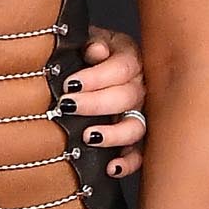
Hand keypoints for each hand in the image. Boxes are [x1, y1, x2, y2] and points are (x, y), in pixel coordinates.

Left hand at [67, 26, 145, 180]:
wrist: (89, 70)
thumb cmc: (87, 53)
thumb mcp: (88, 40)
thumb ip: (91, 42)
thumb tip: (95, 50)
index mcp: (130, 58)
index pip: (122, 67)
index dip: (96, 77)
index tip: (70, 84)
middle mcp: (141, 86)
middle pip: (128, 96)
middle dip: (95, 103)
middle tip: (68, 106)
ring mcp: (141, 114)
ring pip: (137, 126)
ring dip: (114, 133)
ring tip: (89, 136)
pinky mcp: (136, 138)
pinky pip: (140, 153)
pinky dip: (129, 163)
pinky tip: (112, 168)